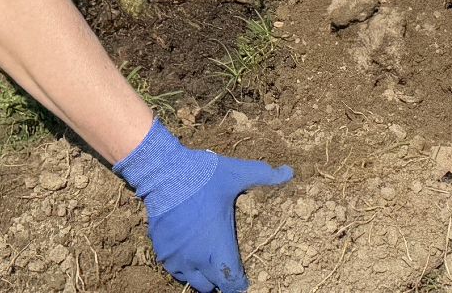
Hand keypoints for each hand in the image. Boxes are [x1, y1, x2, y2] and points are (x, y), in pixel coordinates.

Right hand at [115, 120, 293, 291]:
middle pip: (211, 287)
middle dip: (222, 281)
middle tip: (229, 268)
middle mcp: (196, 258)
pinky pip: (175, 271)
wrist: (164, 171)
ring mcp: (176, 257)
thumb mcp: (237, 173)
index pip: (231, 283)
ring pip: (192, 281)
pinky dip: (185, 268)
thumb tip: (290, 172)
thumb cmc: (202, 175)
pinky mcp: (162, 251)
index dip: (240, 283)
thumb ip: (265, 176)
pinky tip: (192, 254)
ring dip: (202, 276)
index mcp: (217, 246)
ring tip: (211, 261)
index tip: (245, 278)